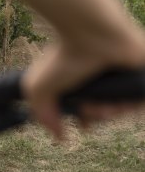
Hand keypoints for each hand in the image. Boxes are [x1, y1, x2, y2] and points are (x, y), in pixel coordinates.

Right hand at [23, 25, 144, 139]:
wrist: (92, 34)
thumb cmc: (64, 57)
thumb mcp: (38, 88)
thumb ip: (42, 114)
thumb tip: (59, 136)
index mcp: (82, 79)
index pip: (90, 106)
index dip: (86, 120)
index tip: (81, 126)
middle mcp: (104, 78)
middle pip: (108, 110)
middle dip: (96, 118)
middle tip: (87, 113)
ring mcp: (124, 76)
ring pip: (123, 108)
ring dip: (110, 115)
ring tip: (99, 108)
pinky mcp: (141, 78)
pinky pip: (140, 102)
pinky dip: (128, 108)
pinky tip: (114, 104)